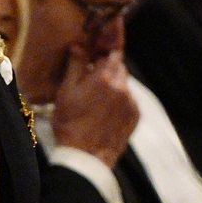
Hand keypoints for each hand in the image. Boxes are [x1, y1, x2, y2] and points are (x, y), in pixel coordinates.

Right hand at [51, 47, 137, 167]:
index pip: (112, 53)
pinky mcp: (135, 116)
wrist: (85, 156)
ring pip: (124, 85)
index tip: (95, 58)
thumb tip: (79, 46)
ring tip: (97, 101)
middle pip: (120, 68)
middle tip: (93, 81)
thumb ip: (75, 66)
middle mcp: (122, 87)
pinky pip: (129, 101)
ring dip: (114, 86)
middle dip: (108, 70)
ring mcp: (131, 102)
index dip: (104, 54)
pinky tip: (105, 113)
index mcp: (104, 78)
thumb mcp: (65, 92)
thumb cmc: (69, 123)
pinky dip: (120, 101)